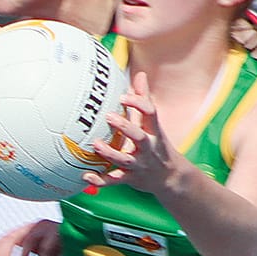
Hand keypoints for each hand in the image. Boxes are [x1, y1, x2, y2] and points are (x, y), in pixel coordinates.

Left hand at [0, 219, 65, 255]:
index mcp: (28, 234)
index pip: (4, 241)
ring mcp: (46, 226)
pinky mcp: (59, 229)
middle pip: (8, 239)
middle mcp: (34, 227)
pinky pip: (45, 245)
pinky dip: (44, 255)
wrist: (92, 248)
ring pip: (26, 242)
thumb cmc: (69, 254)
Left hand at [86, 74, 175, 192]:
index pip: (151, 114)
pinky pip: (114, 180)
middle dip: (125, 127)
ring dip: (110, 153)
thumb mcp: (153, 124)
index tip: (123, 96)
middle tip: (108, 116)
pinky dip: (100, 180)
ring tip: (96, 145)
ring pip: (125, 160)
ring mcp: (139, 165)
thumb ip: (144, 100)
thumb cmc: (156, 145)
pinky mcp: (130, 179)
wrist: (170, 177)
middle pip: (139, 137)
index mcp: (153, 131)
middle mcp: (148, 148)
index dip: (138, 103)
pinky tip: (86, 176)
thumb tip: (140, 75)